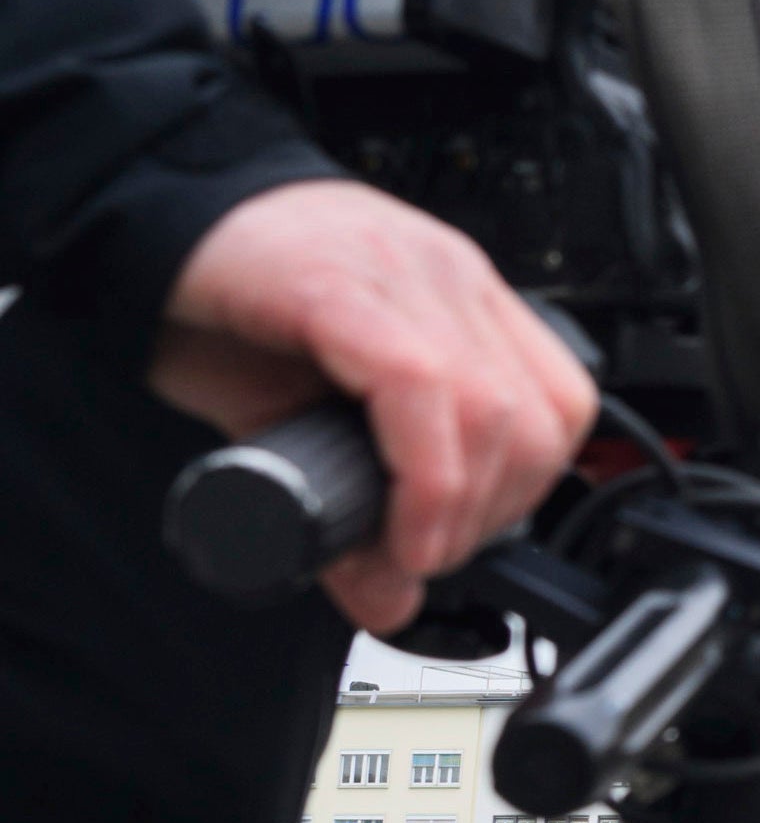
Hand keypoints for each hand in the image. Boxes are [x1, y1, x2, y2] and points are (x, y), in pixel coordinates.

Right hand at [149, 180, 595, 633]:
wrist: (137, 223)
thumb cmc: (219, 303)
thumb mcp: (301, 414)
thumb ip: (353, 499)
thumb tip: (392, 598)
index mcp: (460, 303)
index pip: (557, 404)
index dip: (526, 491)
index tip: (458, 543)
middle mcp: (449, 282)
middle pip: (540, 418)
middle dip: (495, 514)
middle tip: (422, 556)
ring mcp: (404, 276)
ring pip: (494, 408)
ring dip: (460, 509)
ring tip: (401, 549)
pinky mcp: (339, 286)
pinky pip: (419, 383)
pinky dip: (423, 473)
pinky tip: (397, 524)